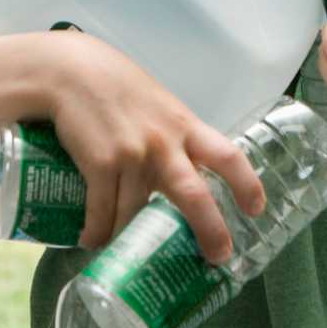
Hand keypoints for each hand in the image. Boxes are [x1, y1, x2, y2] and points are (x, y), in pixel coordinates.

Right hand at [40, 31, 263, 263]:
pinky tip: (93, 240)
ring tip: (123, 250)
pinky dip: (98, 232)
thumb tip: (185, 171)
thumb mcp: (157, 107)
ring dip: (129, 238)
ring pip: (137, 213)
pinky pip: (104, 211)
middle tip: (217, 256)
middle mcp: (164, 143)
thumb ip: (173, 137)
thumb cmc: (115, 88)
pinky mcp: (101, 163)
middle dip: (210, 230)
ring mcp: (133, 155)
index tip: (256, 210)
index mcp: (184, 126)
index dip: (247, 185)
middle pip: (194, 196)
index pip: (228, 156)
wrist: (70, 71)